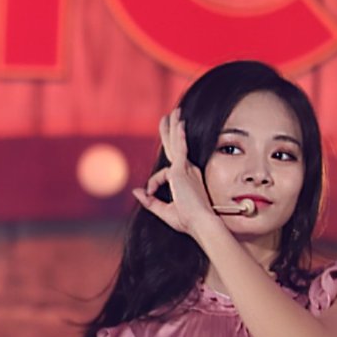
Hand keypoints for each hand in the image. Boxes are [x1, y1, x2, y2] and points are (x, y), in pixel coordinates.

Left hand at [134, 109, 228, 237]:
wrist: (200, 223)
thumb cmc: (187, 221)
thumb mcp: (163, 210)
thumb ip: (149, 200)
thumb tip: (136, 191)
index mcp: (186, 180)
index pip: (164, 173)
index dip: (153, 185)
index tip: (150, 194)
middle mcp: (188, 171)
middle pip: (177, 147)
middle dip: (172, 132)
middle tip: (170, 116)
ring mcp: (186, 169)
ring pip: (177, 144)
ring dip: (174, 128)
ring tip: (172, 113)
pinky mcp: (182, 170)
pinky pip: (180, 149)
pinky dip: (179, 137)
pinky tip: (180, 123)